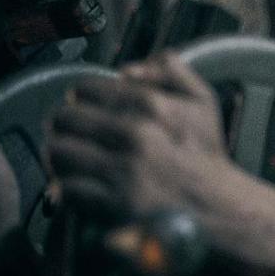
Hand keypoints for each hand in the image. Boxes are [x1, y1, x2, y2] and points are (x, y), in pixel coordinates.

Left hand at [47, 58, 274, 275]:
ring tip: (69, 158)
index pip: (86, 89)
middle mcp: (134, 134)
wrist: (217, 205)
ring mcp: (122, 170)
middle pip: (64, 118)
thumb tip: (127, 70)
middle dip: (64, 124)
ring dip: (58, 155)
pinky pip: (66, 188)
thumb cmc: (204, 154)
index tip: (87, 108)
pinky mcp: (113, 203)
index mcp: (152, 105)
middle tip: (72, 133)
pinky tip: (75, 185)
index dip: (81, 97)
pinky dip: (64, 187)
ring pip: (58, 151)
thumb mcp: (202, 100)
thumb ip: (171, 69)